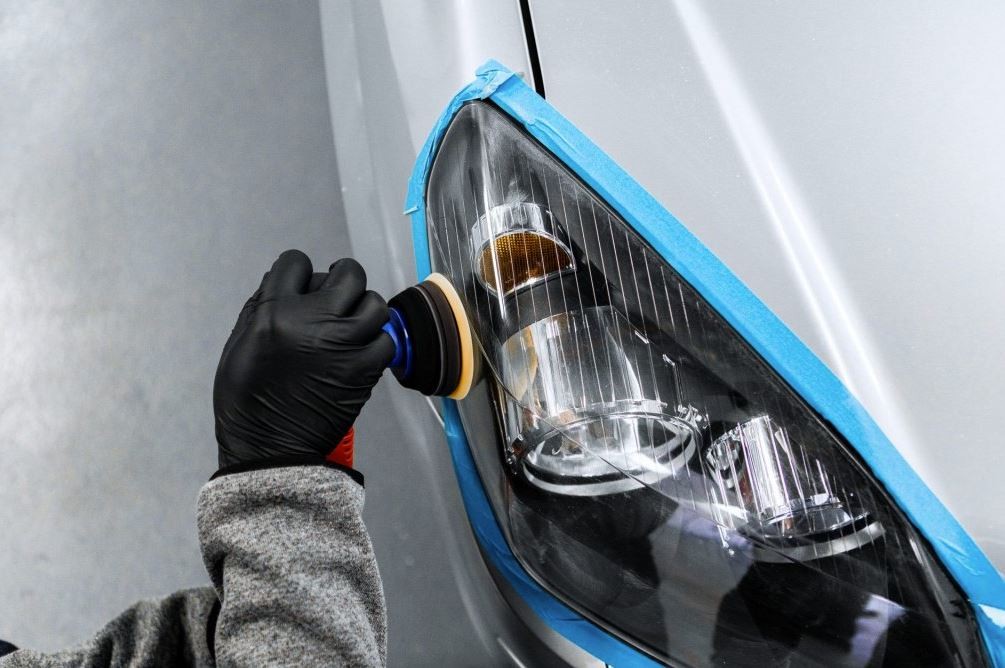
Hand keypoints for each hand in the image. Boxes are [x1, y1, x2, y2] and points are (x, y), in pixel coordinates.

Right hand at [213, 250, 393, 469]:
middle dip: (343, 279)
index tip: (302, 285)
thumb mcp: (239, 344)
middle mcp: (313, 321)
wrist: (269, 449)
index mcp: (275, 311)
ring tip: (353, 324)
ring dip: (365, 310)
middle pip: (348, 274)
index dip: (299, 272)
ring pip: (374, 303)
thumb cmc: (248, 401)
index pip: (296, 262)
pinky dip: (377, 343)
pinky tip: (361, 351)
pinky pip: (386, 340)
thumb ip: (262, 307)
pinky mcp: (365, 369)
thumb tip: (284, 281)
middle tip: (339, 295)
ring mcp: (344, 344)